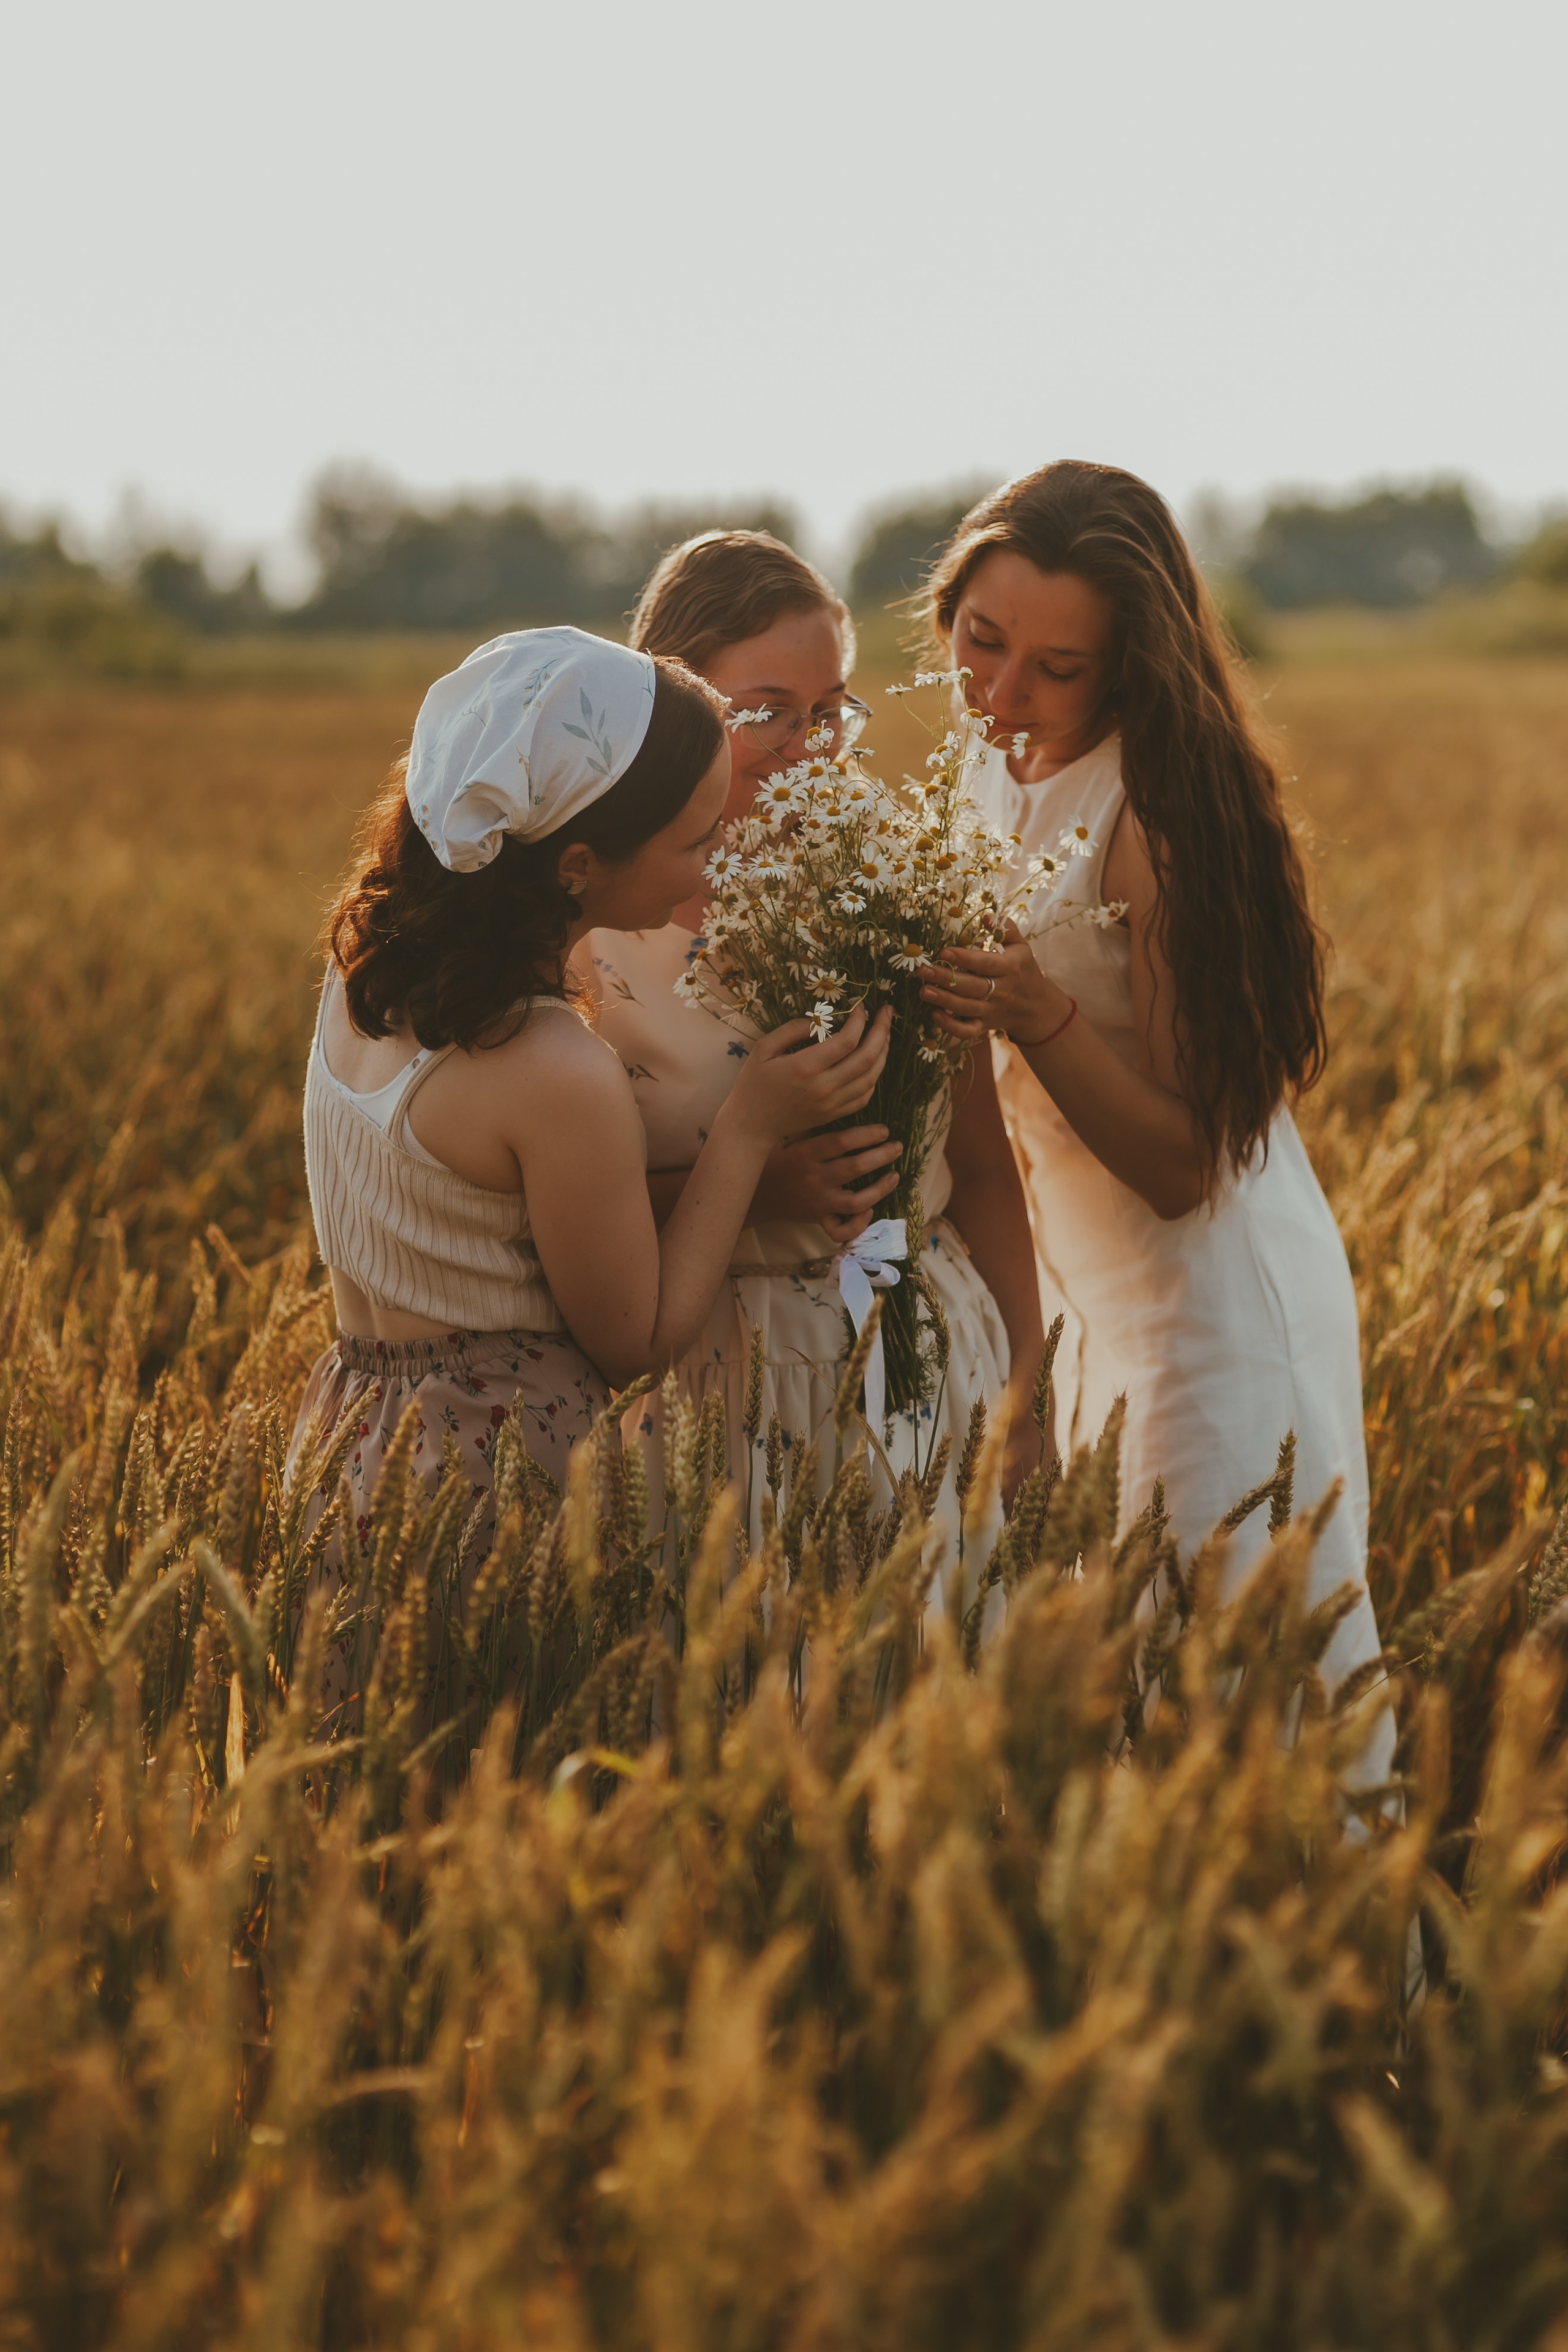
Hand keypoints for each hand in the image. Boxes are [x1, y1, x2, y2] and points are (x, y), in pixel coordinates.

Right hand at [728, 1004, 893, 1147]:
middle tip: (887, 1012)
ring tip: (885, 1033)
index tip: (860, 1006)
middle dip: (882, 1030)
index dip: (860, 1020)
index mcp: (805, 1067)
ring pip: (872, 1077)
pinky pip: (865, 1095)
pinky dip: (874, 1076)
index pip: (847, 1040)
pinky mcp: (834, 1114)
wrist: (751, 1126)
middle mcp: (824, 1087)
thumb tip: (822, 1019)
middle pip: (867, 1057)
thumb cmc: (753, 1083)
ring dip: (883, 1052)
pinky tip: (874, 1062)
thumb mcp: (764, 1048)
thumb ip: (793, 1029)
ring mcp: (832, 1104)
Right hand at [753, 1124, 903, 1243]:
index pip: (842, 1142)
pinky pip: (841, 1230)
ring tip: (894, 1176)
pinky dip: (858, 1224)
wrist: (758, 1192)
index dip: (868, 1134)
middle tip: (897, 1147)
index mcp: (806, 1153)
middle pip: (856, 1167)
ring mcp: (818, 1202)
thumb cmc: (780, 1158)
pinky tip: (869, 1210)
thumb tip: (851, 1109)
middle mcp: (814, 1178)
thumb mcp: (793, 1137)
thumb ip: (818, 1127)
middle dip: (883, 1155)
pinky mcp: (819, 1219)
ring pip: (856, 1201)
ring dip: (880, 1189)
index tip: (884, 1130)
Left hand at [919, 923, 1067, 1047]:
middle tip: (922, 970)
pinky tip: (934, 1015)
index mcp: (1010, 967)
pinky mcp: (984, 1026)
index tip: (944, 952)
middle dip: (945, 979)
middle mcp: (1002, 991)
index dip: (965, 958)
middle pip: (971, 986)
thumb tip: (987, 917)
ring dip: (943, 1000)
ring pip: (966, 1008)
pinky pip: (967, 1031)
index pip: (986, 963)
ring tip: (923, 990)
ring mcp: (992, 1010)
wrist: (1035, 1006)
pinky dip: (951, 1027)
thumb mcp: (1021, 946)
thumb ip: (1006, 928)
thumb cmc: (1022, 968)